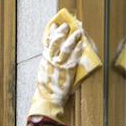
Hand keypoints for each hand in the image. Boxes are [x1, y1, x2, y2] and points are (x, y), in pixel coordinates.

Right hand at [26, 9, 101, 125]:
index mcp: (44, 61)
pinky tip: (82, 45)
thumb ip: (48, 64)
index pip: (47, 43)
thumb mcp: (44, 74)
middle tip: (67, 25)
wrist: (48, 101)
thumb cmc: (46, 90)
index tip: (55, 24)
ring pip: (66, 47)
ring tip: (78, 31)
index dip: (52, 33)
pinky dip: (78, 50)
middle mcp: (50, 61)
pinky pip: (74, 58)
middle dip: (62, 32)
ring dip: (73, 38)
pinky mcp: (68, 71)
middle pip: (56, 42)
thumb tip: (53, 56)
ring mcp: (59, 65)